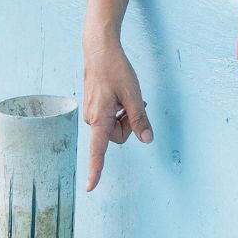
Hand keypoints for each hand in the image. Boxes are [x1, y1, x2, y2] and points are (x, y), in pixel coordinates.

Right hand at [80, 40, 151, 190]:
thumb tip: (147, 140)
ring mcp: (92, 114)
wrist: (99, 50)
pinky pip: (111, 118)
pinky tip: (120, 94)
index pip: (98, 151)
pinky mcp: (94, 108)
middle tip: (134, 101)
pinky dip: (120, 109)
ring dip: (125, 114)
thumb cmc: (115, 70)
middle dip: (130, 123)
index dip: (96, 170)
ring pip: (116, 127)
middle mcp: (92, 120)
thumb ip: (140, 119)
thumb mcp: (134, 94)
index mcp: (100, 119)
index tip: (90, 187)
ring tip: (125, 95)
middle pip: (118, 136)